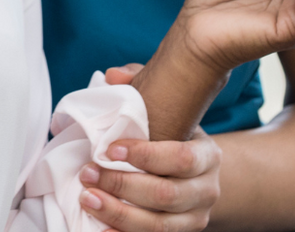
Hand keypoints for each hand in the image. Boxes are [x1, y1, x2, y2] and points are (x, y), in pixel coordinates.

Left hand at [73, 72, 221, 231]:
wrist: (194, 176)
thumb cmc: (172, 138)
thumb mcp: (167, 112)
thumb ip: (141, 88)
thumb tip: (112, 77)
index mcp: (207, 156)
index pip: (181, 158)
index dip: (145, 156)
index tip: (109, 149)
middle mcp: (207, 190)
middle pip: (166, 195)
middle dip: (122, 185)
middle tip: (88, 173)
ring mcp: (195, 219)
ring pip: (157, 226)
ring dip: (118, 213)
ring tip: (88, 198)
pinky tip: (100, 225)